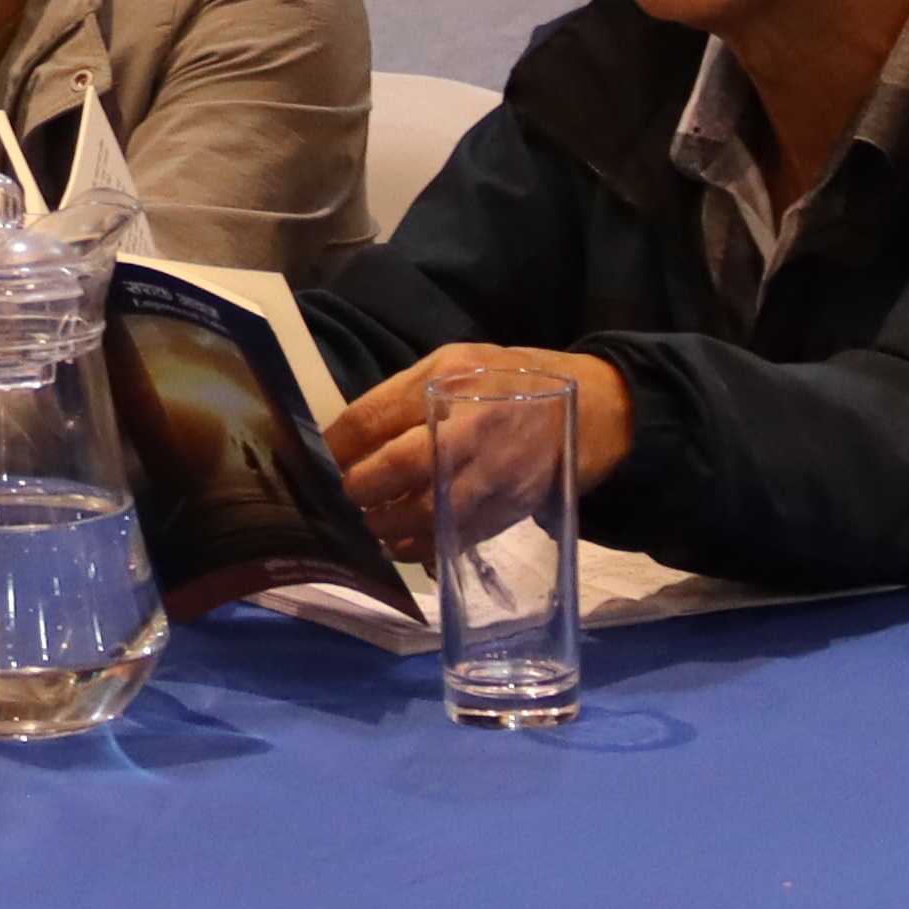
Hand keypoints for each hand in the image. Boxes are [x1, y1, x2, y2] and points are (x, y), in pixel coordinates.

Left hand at [318, 346, 630, 559]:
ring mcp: (491, 474)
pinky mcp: (505, 511)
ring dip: (384, 523)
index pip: (374, 418)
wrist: (586, 412)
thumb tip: (349, 434)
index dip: (338, 444)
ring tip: (369, 521)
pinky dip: (417, 545)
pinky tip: (399, 541)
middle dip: (360, 486)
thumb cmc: (506, 380)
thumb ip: (402, 394)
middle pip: (397, 466)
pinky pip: (451, 537)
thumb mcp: (452, 362)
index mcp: (449, 381)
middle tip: (346, 493)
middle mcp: (470, 428)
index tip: (323, 457)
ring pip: (423, 511)